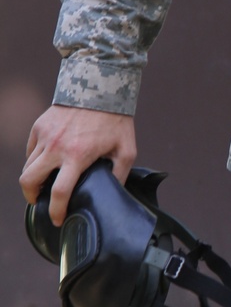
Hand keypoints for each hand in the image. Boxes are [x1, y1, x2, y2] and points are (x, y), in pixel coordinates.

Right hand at [20, 105, 136, 226]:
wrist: (99, 86)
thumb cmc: (116, 120)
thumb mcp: (126, 150)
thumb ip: (119, 174)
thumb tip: (114, 193)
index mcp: (77, 157)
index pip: (58, 193)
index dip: (56, 211)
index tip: (58, 219)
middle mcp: (56, 148)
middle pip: (29, 181)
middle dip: (31, 197)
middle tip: (39, 202)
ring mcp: (45, 136)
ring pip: (28, 166)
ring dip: (32, 179)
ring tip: (43, 184)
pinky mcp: (39, 126)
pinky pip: (31, 150)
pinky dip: (35, 160)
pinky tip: (45, 163)